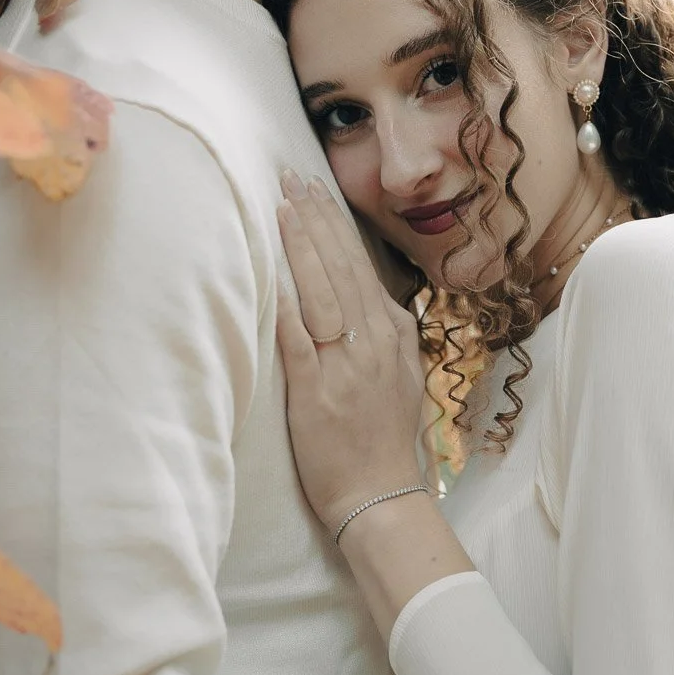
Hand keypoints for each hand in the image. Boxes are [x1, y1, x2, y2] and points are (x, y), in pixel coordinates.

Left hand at [275, 171, 425, 535]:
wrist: (381, 497)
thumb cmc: (383, 437)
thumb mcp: (400, 374)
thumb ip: (382, 331)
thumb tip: (364, 292)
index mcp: (393, 332)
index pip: (359, 263)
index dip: (334, 223)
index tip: (314, 189)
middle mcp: (374, 340)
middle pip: (341, 265)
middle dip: (315, 217)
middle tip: (291, 177)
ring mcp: (347, 364)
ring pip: (324, 289)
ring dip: (303, 244)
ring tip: (283, 205)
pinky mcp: (318, 391)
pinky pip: (299, 338)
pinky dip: (287, 303)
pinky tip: (273, 272)